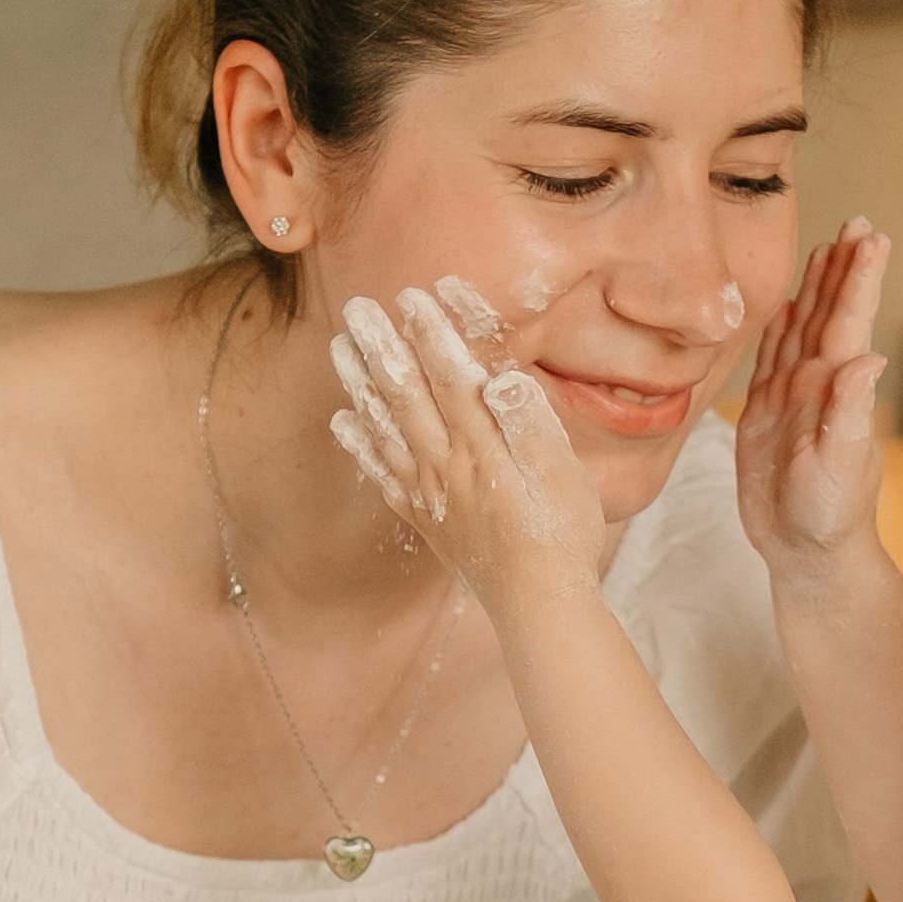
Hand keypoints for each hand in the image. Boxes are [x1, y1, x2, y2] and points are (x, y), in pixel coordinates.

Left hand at [329, 287, 606, 606]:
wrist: (539, 607)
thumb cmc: (562, 537)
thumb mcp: (563, 476)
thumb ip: (530, 425)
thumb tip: (501, 378)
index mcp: (483, 448)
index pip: (452, 378)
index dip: (432, 333)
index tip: (413, 295)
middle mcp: (447, 466)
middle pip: (407, 395)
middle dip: (382, 346)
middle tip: (356, 308)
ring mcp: (432, 494)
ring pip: (385, 428)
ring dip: (360, 384)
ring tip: (339, 348)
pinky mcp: (427, 520)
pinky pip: (383, 475)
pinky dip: (361, 445)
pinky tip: (343, 423)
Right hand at [736, 220, 892, 576]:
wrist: (806, 552)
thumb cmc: (830, 516)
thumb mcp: (841, 466)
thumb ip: (851, 413)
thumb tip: (870, 360)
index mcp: (836, 389)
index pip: (848, 321)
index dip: (859, 277)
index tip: (872, 236)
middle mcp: (817, 385)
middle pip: (827, 313)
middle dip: (841, 267)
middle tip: (857, 221)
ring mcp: (792, 398)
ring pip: (801, 329)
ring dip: (813, 289)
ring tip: (826, 248)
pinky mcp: (765, 415)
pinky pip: (769, 359)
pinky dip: (777, 328)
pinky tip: (783, 307)